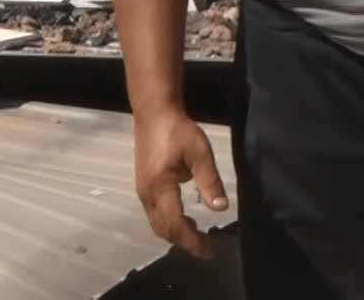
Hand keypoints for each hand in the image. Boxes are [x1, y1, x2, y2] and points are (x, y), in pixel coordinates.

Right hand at [133, 108, 229, 258]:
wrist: (153, 112)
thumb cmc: (177, 130)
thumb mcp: (200, 152)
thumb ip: (210, 181)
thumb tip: (221, 208)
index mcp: (160, 187)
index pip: (176, 225)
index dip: (192, 241)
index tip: (210, 250)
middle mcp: (147, 194)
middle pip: (163, 230)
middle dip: (184, 242)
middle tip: (207, 247)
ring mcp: (142, 191)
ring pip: (157, 224)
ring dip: (176, 234)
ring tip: (198, 235)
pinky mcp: (143, 186)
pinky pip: (155, 214)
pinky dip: (170, 223)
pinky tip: (185, 218)